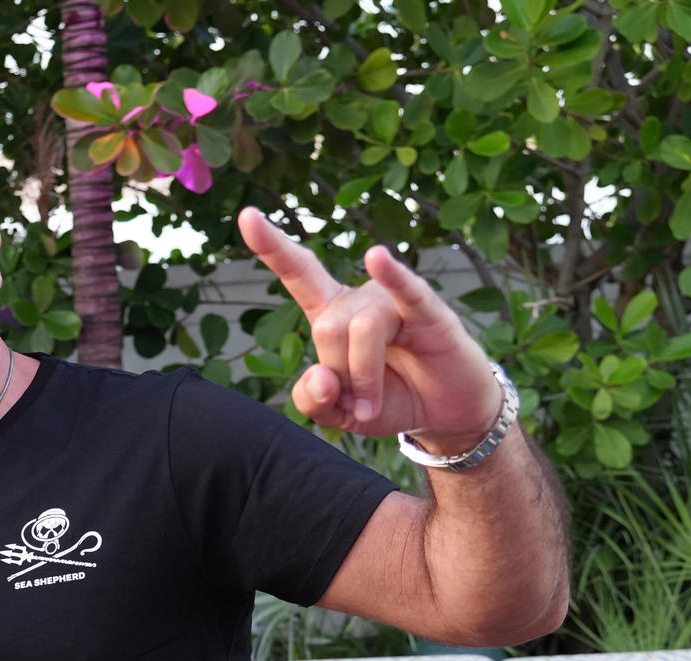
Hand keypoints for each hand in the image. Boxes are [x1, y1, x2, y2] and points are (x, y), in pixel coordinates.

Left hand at [238, 207, 501, 445]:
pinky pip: (406, 291)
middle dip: (340, 375)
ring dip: (365, 379)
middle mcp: (359, 299)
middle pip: (326, 328)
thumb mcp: (338, 414)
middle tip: (359, 403)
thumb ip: (312, 402)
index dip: (271, 246)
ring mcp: (393, 300)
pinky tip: (377, 259)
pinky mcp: (428, 311)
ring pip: (361, 331)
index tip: (247, 216)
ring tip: (374, 403)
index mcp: (332, 314)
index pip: (298, 273)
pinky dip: (392, 276)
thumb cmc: (390, 400)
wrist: (443, 413)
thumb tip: (319, 377)